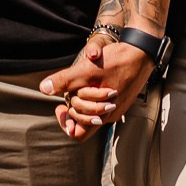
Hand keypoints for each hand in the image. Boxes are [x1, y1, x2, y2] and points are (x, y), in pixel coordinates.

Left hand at [40, 34, 154, 140]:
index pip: (77, 134)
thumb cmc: (117, 61)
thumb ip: (65, 81)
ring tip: (81, 84)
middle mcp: (110, 115)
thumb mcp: (87, 70)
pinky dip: (92, 95)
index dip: (65, 123)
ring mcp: (117, 107)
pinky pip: (101, 104)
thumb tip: (44, 89)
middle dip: (72, 107)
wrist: (142, 52)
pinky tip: (91, 80)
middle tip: (69, 91)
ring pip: (92, 112)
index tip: (61, 106)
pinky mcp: (121, 97)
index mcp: (102, 114)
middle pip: (82, 123)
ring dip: (82, 100)